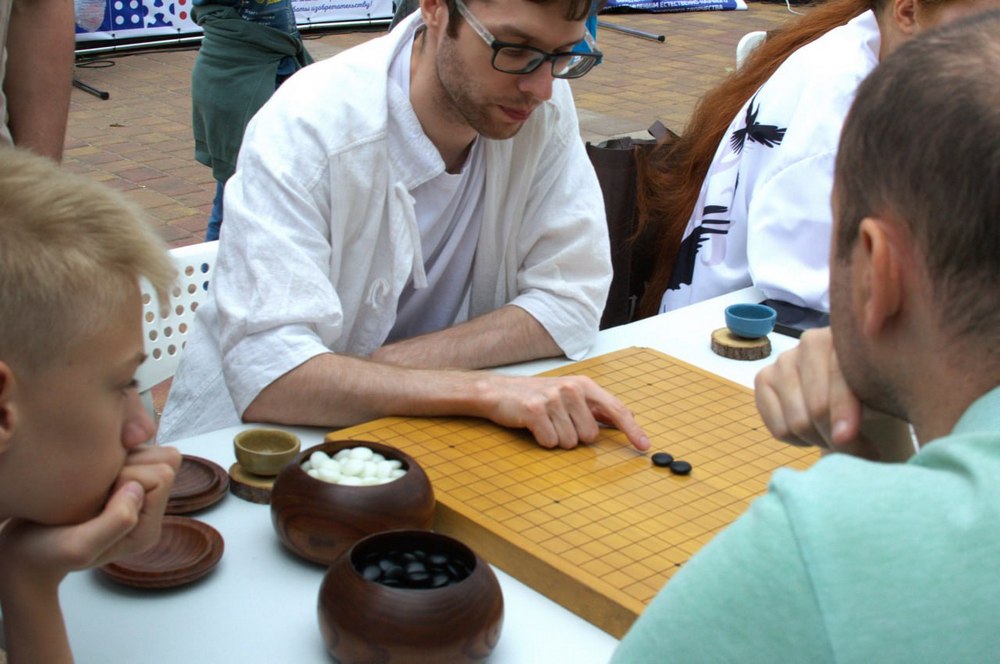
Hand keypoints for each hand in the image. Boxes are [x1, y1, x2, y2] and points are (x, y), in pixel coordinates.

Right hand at [0, 444, 179, 584]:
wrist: (25, 551)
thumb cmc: (47, 552)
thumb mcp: (78, 547)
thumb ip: (116, 521)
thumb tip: (139, 488)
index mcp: (147, 528)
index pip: (162, 477)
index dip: (130, 476)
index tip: (99, 496)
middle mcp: (149, 510)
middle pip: (163, 461)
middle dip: (128, 465)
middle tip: (93, 489)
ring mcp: (138, 495)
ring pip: (150, 452)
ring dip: (120, 458)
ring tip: (90, 482)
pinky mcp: (122, 481)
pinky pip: (132, 451)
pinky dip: (111, 455)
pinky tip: (88, 474)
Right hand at [475, 374, 649, 450]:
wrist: (498, 391)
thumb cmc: (536, 396)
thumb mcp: (569, 395)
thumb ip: (595, 408)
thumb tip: (625, 420)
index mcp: (584, 385)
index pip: (616, 409)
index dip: (632, 430)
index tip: (644, 446)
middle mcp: (571, 389)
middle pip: (590, 436)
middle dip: (574, 436)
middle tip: (557, 422)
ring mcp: (553, 399)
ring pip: (570, 442)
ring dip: (556, 439)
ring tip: (545, 423)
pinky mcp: (535, 411)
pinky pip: (550, 442)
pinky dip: (542, 440)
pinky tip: (534, 427)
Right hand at [754, 328, 912, 460]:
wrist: (861, 398)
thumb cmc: (878, 397)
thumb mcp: (885, 398)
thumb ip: (870, 407)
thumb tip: (842, 435)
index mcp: (847, 337)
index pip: (838, 381)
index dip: (848, 416)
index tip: (867, 450)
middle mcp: (810, 341)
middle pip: (816, 407)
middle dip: (839, 439)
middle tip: (862, 450)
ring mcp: (783, 359)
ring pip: (797, 422)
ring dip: (821, 441)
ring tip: (841, 439)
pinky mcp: (764, 379)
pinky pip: (778, 428)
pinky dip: (800, 441)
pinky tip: (816, 432)